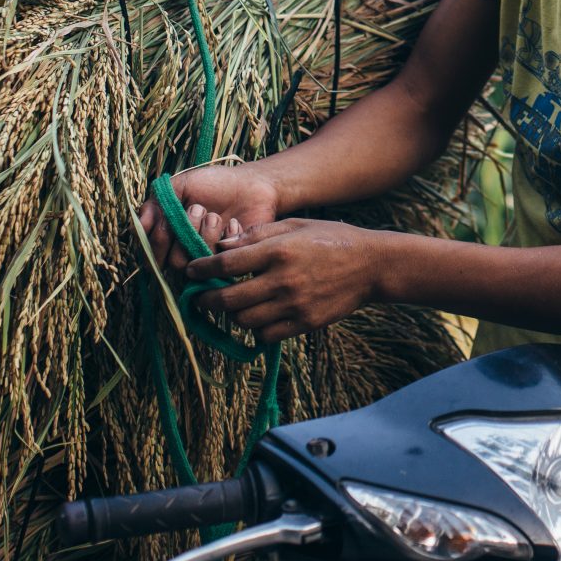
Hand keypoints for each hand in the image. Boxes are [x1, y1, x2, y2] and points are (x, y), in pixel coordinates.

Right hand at [137, 164, 281, 272]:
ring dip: (205, 234)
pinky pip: (222, 261)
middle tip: (200, 208)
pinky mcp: (231, 262)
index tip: (173, 215)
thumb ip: (156, 205)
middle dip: (186, 231)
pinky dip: (226, 237)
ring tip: (216, 215)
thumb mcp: (180, 186)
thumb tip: (139, 227)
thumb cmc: (215, 184)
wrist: (251, 185)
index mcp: (170, 235)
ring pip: (197, 263)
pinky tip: (233, 223)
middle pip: (175, 262)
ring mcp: (209, 258)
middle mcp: (187, 251)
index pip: (153, 252)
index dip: (160, 238)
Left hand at [185, 219, 383, 343]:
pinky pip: (267, 335)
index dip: (202, 269)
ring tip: (230, 307)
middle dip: (207, 300)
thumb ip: (257, 236)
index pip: (226, 264)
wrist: (370, 264)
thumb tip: (222, 246)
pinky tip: (258, 318)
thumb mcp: (293, 225)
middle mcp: (282, 280)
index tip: (190, 272)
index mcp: (277, 250)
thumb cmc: (328, 238)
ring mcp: (294, 305)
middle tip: (199, 299)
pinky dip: (257, 329)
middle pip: (229, 299)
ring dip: (232, 315)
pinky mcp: (305, 323)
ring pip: (245, 320)